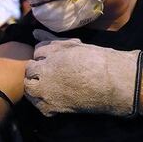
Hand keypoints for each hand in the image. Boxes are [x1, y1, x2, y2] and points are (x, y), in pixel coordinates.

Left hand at [24, 29, 142, 116]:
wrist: (114, 84)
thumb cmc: (98, 61)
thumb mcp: (74, 47)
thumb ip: (52, 41)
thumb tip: (35, 33)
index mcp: (52, 55)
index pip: (36, 52)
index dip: (44, 55)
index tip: (53, 59)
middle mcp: (45, 74)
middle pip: (28, 70)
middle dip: (36, 70)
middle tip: (50, 72)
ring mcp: (47, 92)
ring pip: (30, 88)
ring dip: (36, 85)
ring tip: (49, 84)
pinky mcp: (53, 108)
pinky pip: (39, 106)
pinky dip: (43, 102)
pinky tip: (53, 97)